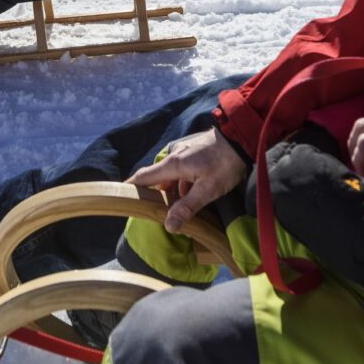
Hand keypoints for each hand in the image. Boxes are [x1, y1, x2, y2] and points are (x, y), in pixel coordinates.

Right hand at [127, 128, 246, 232]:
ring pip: (171, 176)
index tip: (121, 198)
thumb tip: (168, 226)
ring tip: (177, 208)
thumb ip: (187, 207)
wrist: (242, 137)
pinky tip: (192, 194)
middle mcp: (174, 157)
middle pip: (157, 178)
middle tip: (154, 212)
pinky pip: (181, 171)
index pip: (144, 177)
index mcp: (173, 165)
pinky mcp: (194, 153)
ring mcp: (185, 153)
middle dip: (155, 195)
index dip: (131, 188)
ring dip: (172, 191)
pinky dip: (182, 183)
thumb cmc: (225, 164)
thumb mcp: (208, 190)